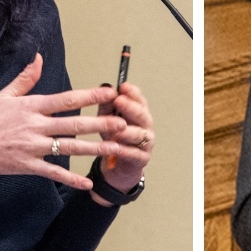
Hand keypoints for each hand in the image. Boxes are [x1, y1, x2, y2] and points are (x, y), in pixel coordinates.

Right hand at [0, 54, 124, 189]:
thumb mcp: (4, 95)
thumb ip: (26, 78)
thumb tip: (39, 58)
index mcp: (32, 106)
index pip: (66, 99)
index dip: (89, 97)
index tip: (110, 94)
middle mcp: (35, 126)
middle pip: (73, 125)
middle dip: (100, 124)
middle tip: (123, 123)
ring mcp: (33, 147)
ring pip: (69, 148)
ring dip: (93, 149)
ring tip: (115, 148)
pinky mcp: (28, 165)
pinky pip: (53, 172)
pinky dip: (70, 178)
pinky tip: (88, 182)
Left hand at [95, 80, 154, 197]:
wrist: (118, 165)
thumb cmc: (114, 138)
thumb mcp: (107, 120)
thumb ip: (107, 106)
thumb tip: (105, 87)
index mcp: (139, 114)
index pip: (140, 100)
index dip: (133, 93)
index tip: (123, 86)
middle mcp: (145, 127)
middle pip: (143, 115)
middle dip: (131, 107)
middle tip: (119, 101)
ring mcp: (146, 143)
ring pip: (140, 135)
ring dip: (128, 130)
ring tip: (118, 128)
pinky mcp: (141, 159)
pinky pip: (134, 154)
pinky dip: (125, 150)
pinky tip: (116, 147)